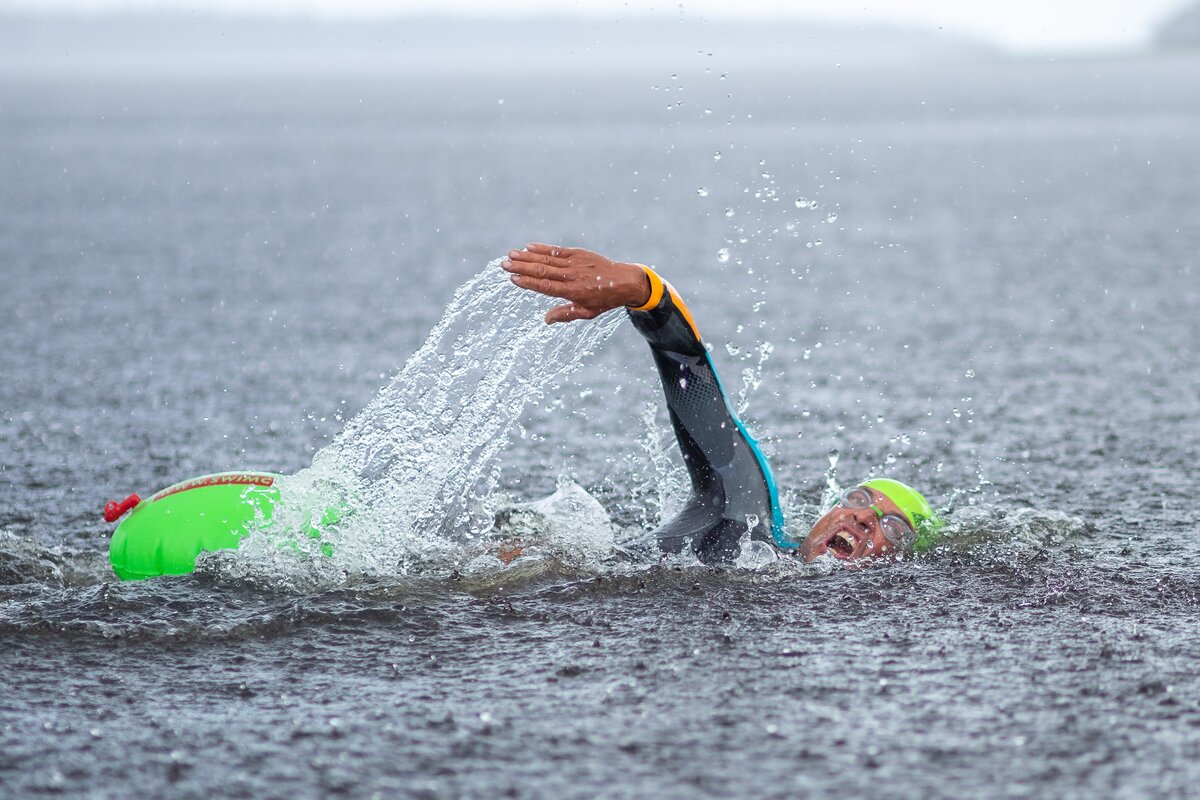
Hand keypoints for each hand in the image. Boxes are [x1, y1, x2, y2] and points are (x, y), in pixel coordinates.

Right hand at [502, 243, 651, 323]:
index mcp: (572, 292)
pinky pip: (557, 250)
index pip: (545, 286)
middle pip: (542, 270)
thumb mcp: (587, 313)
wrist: (625, 281)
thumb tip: (546, 320)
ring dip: (527, 256)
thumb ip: (566, 314)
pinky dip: (542, 248)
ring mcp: (575, 263)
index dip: (528, 282)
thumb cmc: (604, 300)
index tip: (512, 278)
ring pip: (547, 259)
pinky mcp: (578, 253)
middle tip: (504, 264)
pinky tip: (528, 246)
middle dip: (521, 267)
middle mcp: (572, 276)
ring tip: (510, 254)